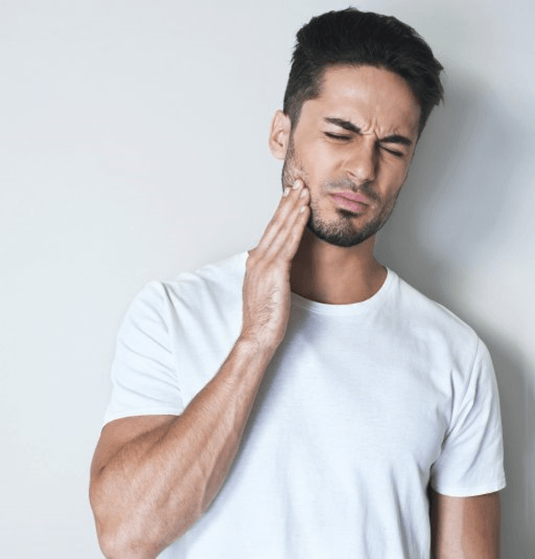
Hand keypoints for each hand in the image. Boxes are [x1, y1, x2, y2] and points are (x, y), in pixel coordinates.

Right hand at [240, 179, 309, 352]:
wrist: (257, 335)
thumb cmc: (263, 317)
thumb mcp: (264, 289)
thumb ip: (268, 273)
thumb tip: (274, 264)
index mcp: (255, 261)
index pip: (270, 231)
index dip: (280, 211)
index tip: (289, 196)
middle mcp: (257, 258)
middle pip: (275, 224)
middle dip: (287, 202)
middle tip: (297, 183)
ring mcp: (265, 263)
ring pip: (282, 229)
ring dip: (294, 207)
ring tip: (304, 190)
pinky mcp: (275, 271)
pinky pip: (289, 243)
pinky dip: (297, 224)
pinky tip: (304, 211)